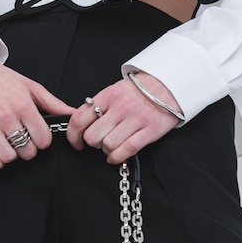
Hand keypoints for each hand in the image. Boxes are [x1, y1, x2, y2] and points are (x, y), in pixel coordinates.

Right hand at [0, 37, 74, 169]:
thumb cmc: (1, 78)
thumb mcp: (30, 86)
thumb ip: (53, 103)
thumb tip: (73, 114)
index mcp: (23, 105)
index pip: (43, 139)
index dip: (43, 141)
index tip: (37, 137)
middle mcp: (6, 116)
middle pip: (26, 151)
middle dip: (28, 150)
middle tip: (23, 141)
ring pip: (8, 157)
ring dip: (11, 155)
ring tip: (9, 145)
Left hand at [66, 72, 182, 164]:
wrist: (168, 85)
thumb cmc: (139, 90)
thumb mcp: (115, 90)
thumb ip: (99, 105)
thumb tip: (82, 125)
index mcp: (108, 96)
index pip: (80, 118)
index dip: (73, 136)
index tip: (76, 142)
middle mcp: (120, 107)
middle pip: (92, 136)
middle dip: (93, 143)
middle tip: (99, 141)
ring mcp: (136, 119)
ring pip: (108, 145)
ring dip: (106, 150)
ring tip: (111, 146)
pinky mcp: (150, 130)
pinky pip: (127, 149)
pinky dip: (117, 157)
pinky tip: (116, 156)